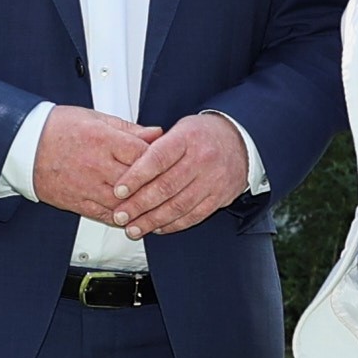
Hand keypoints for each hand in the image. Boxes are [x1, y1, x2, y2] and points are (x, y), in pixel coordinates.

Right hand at [31, 107, 160, 218]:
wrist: (23, 146)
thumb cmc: (57, 128)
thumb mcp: (95, 118)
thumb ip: (128, 128)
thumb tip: (156, 133)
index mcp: (101, 139)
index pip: (141, 153)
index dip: (160, 160)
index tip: (171, 161)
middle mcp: (95, 165)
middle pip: (136, 181)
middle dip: (155, 185)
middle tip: (171, 187)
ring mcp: (86, 186)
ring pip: (123, 203)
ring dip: (141, 207)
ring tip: (156, 206)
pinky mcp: (77, 202)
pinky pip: (105, 215)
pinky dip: (122, 218)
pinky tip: (133, 216)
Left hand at [107, 113, 251, 238]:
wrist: (240, 141)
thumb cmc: (203, 135)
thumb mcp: (179, 128)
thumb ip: (153, 145)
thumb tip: (124, 164)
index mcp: (187, 138)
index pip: (157, 158)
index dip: (136, 176)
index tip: (118, 191)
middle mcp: (201, 159)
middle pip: (166, 186)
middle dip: (139, 205)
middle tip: (121, 216)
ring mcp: (212, 180)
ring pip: (178, 205)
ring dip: (152, 220)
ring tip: (134, 228)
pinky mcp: (219, 197)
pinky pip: (194, 216)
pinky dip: (173, 225)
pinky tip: (157, 228)